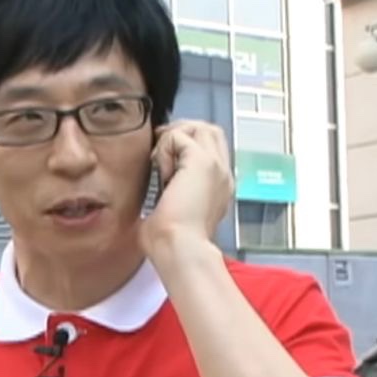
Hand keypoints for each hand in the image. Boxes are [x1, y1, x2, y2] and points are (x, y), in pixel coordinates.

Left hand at [139, 120, 233, 255]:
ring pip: (199, 127)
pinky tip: (162, 173)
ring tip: (161, 163)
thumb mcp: (172, 213)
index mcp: (217, 187)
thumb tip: (154, 191)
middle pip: (209, 131)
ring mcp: (216, 166)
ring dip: (174, 138)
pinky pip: (179, 137)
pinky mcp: (202, 162)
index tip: (162, 161)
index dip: (185, 146)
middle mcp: (222, 174)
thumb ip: (170, 195)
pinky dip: (165, 148)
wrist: (179, 248)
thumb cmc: (171, 243)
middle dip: (181, 133)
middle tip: (160, 151)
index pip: (210, 148)